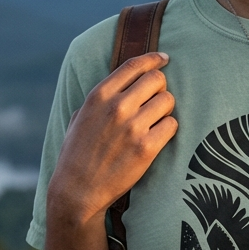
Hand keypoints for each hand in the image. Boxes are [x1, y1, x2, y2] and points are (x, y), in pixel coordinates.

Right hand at [47, 51, 177, 225]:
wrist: (77, 190)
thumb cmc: (76, 154)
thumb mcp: (81, 117)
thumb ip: (100, 98)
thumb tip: (121, 84)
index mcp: (99, 95)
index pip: (134, 65)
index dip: (154, 59)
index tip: (164, 59)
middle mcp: (117, 107)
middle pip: (156, 79)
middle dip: (160, 88)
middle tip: (156, 101)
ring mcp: (133, 127)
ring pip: (168, 100)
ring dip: (166, 109)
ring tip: (155, 121)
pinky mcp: (147, 148)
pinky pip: (172, 125)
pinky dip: (168, 129)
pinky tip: (158, 136)